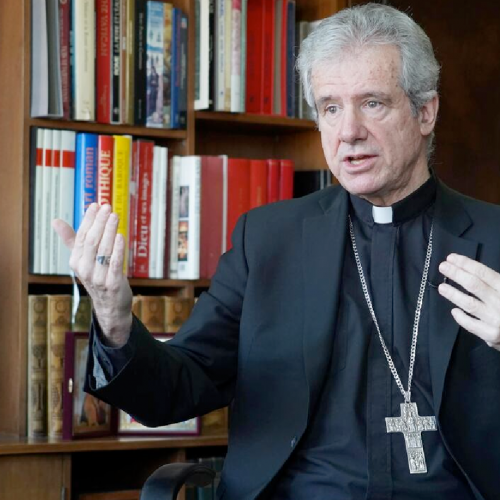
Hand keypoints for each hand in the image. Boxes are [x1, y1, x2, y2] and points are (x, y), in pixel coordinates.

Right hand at [52, 203, 132, 346]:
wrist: (110, 306)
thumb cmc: (98, 277)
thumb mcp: (83, 260)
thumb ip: (72, 240)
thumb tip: (55, 220)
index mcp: (76, 261)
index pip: (81, 236)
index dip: (88, 220)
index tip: (96, 205)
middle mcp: (84, 269)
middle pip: (92, 241)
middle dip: (99, 223)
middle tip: (107, 207)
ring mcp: (98, 278)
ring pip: (103, 251)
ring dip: (109, 231)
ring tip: (115, 216)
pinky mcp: (113, 284)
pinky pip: (114, 264)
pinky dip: (117, 250)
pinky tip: (120, 236)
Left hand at [438, 253, 499, 350]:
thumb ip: (497, 283)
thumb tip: (473, 270)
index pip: (484, 273)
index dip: (466, 264)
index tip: (451, 258)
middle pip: (474, 285)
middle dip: (456, 274)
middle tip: (442, 266)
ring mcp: (496, 320)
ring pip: (469, 304)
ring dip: (453, 294)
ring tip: (442, 287)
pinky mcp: (491, 335)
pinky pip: (471, 325)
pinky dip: (461, 317)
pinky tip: (454, 311)